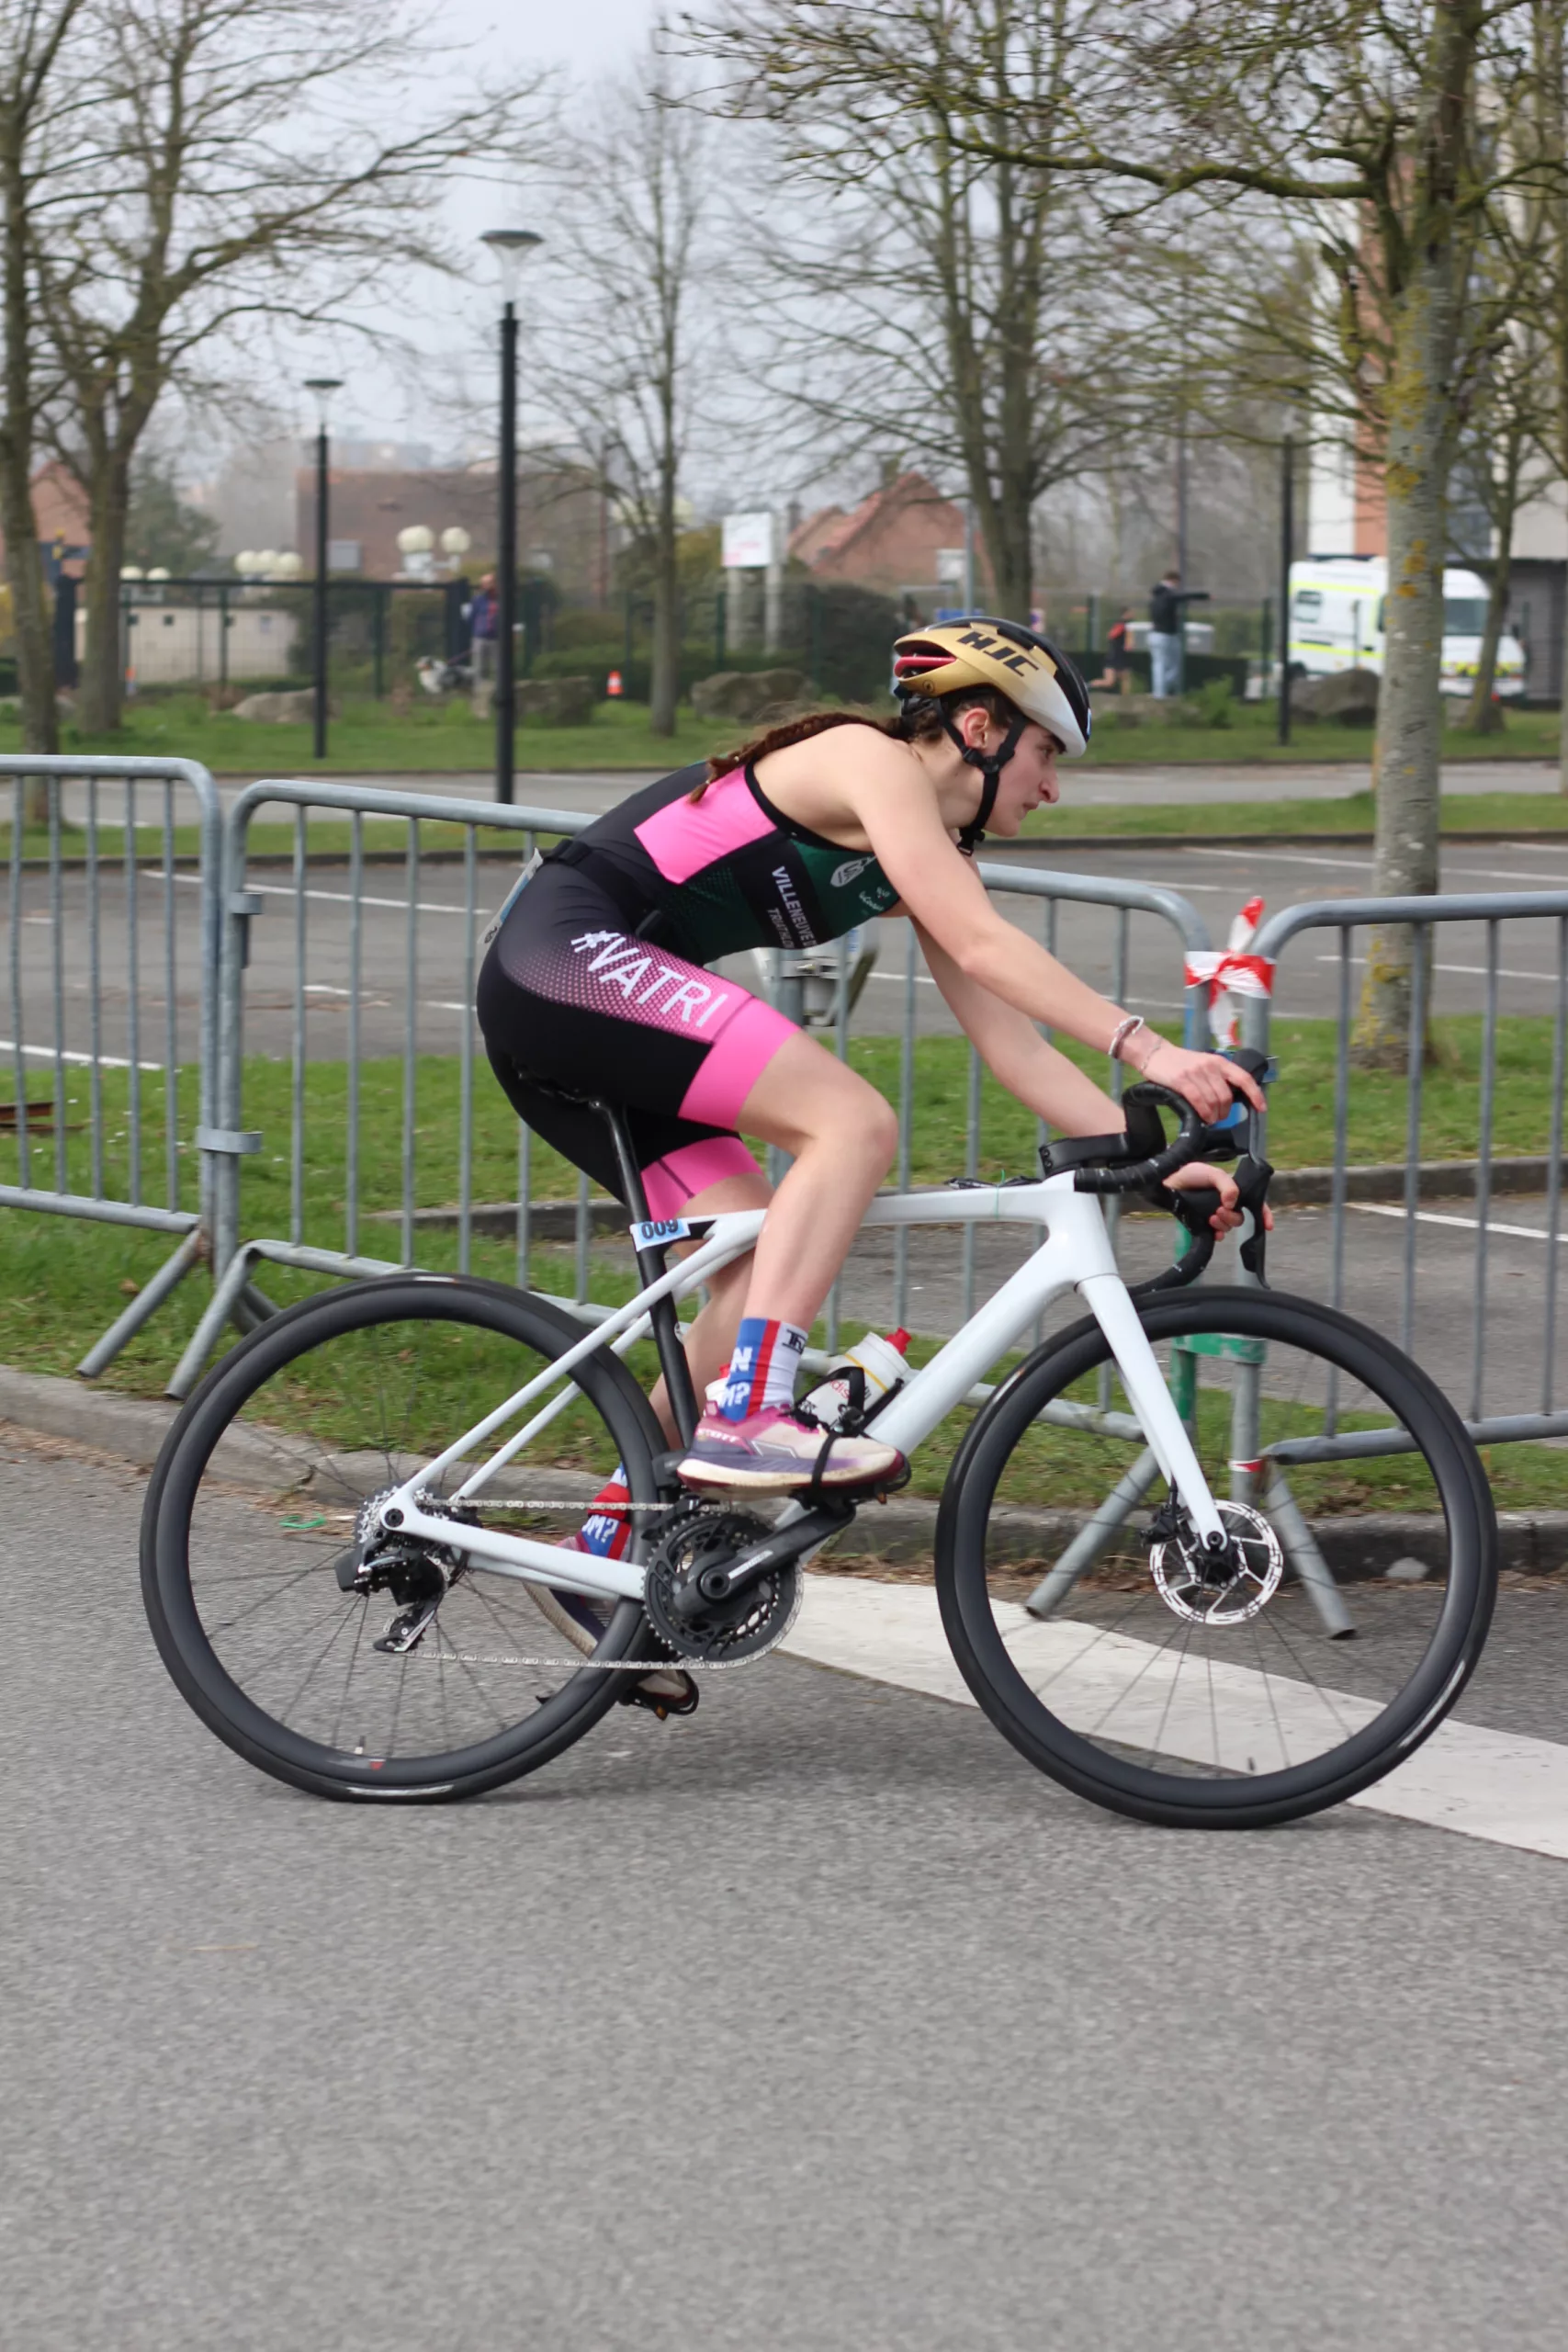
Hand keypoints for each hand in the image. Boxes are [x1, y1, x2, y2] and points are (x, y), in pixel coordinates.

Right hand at [1138, 1039, 1266, 1123]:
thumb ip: (1216, 1077)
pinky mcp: (1181, 1081)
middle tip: (1219, 1118)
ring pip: (1213, 1101)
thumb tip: (1228, 1099)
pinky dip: (1203, 1113)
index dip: (1255, 1094)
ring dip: (1213, 1116)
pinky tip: (1202, 1118)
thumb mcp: (1203, 1063)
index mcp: (1219, 1061)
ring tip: (1209, 1119)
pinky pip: (1199, 1101)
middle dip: (1225, 1112)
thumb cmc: (1179, 1062)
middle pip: (1227, 1096)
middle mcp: (1210, 1066)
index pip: (1244, 1078)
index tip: (1261, 1108)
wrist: (1154, 1053)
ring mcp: (1196, 1073)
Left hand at [1165, 1160, 1275, 1233]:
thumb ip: (1226, 1185)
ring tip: (1211, 1216)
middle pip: (1240, 1218)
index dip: (1264, 1214)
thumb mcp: (1212, 1174)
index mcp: (1232, 1192)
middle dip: (1232, 1217)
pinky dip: (1217, 1235)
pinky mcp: (1202, 1224)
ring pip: (1229, 1227)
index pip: (1254, 1204)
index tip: (1268, 1225)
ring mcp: (1214, 1215)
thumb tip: (1232, 1203)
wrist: (1169, 1182)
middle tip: (1220, 1210)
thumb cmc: (1191, 1174)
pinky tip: (1213, 1232)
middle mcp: (1226, 1205)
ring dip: (1223, 1224)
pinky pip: (1216, 1235)